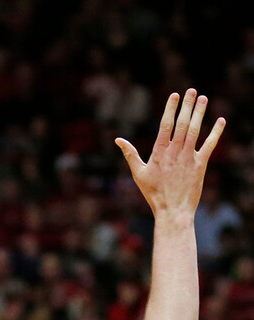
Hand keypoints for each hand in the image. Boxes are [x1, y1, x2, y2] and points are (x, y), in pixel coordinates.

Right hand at [115, 89, 225, 215]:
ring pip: (195, 130)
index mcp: (159, 153)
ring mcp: (188, 157)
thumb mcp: (138, 174)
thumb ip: (130, 154)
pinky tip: (220, 120)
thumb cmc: (153, 193)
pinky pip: (209, 145)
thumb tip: (118, 140)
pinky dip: (216, 132)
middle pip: (182, 123)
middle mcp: (174, 152)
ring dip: (200, 113)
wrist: (172, 210)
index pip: (166, 125)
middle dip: (187, 106)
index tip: (175, 95)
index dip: (171, 108)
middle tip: (192, 91)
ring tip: (203, 99)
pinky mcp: (200, 165)